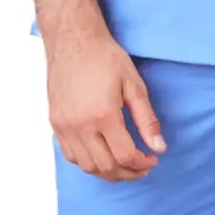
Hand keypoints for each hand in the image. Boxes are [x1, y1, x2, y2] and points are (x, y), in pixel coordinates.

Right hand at [47, 29, 166, 181]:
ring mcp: (64, 127)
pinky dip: (88, 162)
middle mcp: (80, 125)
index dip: (143, 163)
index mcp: (103, 115)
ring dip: (108, 172)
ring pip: (87, 166)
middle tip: (142, 166)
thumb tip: (159, 147)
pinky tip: (102, 155)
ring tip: (124, 165)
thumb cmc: (104, 58)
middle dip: (128, 172)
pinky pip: (71, 156)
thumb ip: (147, 120)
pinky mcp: (55, 124)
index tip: (153, 159)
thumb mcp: (134, 86)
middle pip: (106, 167)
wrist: (73, 41)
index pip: (125, 156)